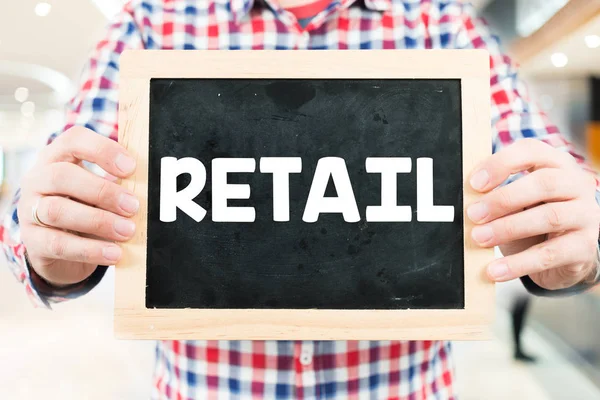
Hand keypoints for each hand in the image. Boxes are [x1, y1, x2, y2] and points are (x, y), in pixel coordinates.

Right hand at [17, 127, 138, 285]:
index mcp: (57, 158)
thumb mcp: (100, 191)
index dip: (103, 150)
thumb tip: (152, 185)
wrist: (57, 247)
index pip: (73, 140)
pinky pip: (58, 244)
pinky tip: (114, 253)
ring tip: (128, 231)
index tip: (131, 167)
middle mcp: (38, 179)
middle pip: (62, 175)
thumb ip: (119, 183)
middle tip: (133, 206)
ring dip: (99, 221)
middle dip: (103, 191)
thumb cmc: (86, 207)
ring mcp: (29, 210)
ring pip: (58, 210)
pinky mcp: (32, 241)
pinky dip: (90, 250)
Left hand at [468, 139, 599, 289]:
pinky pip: (550, 255)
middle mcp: (577, 184)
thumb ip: (493, 191)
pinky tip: (495, 270)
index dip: (501, 164)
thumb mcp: (514, 199)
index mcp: (555, 164)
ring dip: (508, 229)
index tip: (474, 183)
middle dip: (503, 199)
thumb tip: (461, 196)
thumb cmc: (532, 216)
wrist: (564, 253)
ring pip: (550, 217)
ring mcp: (586, 215)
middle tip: (473, 214)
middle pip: (544, 183)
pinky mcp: (584, 247)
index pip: (532, 151)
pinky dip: (518, 263)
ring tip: (479, 238)